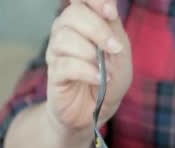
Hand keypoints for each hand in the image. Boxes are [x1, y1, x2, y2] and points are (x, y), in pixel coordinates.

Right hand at [45, 0, 131, 131]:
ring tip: (105, 71)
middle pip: (73, 14)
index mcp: (84, 21)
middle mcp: (66, 31)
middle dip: (98, 30)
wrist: (97, 110)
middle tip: (114, 48)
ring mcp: (57, 52)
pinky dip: (86, 71)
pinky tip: (98, 79)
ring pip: (66, 38)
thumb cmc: (108, 78)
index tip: (111, 13)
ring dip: (91, 54)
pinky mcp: (54, 73)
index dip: (95, 0)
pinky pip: (66, 65)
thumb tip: (108, 10)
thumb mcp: (120, 52)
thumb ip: (113, 28)